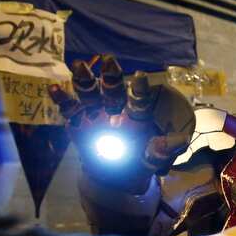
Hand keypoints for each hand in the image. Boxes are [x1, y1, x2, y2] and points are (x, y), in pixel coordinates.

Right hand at [49, 56, 190, 190]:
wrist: (112, 177)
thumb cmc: (135, 163)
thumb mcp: (150, 159)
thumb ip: (160, 150)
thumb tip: (181, 141)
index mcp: (136, 117)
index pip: (139, 101)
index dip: (139, 89)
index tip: (141, 75)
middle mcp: (115, 111)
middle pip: (113, 90)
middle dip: (111, 75)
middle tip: (110, 58)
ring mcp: (95, 115)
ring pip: (90, 94)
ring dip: (84, 80)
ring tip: (78, 65)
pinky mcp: (77, 122)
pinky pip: (69, 109)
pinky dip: (62, 99)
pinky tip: (54, 88)